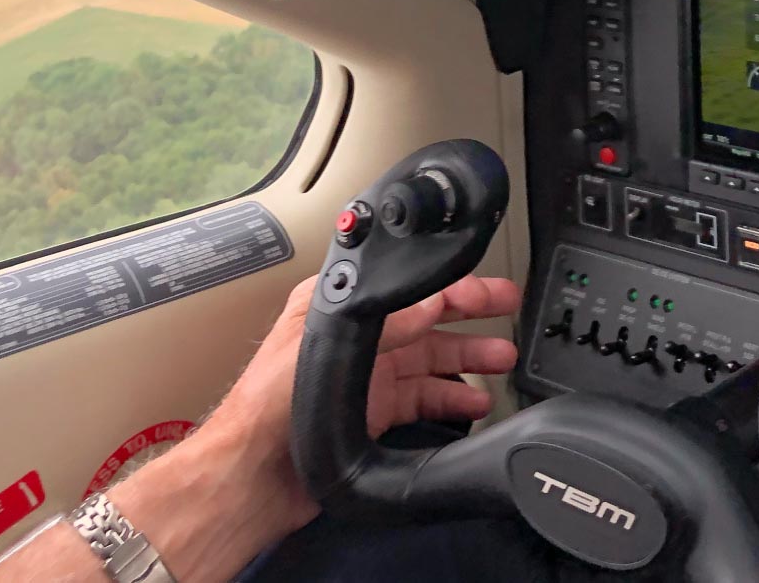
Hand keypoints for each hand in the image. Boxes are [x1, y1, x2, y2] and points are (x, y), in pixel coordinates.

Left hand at [0, 272, 519, 582]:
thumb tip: (430, 298)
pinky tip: (475, 401)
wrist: (250, 475)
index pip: (404, 286)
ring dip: (469, 357)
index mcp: (337, 307)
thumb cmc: (263, 406)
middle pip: (425, 318)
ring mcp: (367, 377)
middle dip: (471, 314)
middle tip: (509, 312)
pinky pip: (424, 398)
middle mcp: (356, 338)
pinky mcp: (374, 414)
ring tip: (503, 360)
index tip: (485, 282)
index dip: (448, 282)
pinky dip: (453, 398)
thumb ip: (383, 321)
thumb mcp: (328, 345)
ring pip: (431, 358)